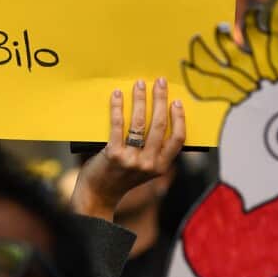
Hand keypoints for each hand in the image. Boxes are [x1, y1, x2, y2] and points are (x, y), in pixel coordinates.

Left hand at [73, 78, 185, 219]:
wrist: (98, 194)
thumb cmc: (121, 176)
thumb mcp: (145, 169)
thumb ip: (155, 151)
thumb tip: (159, 115)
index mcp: (161, 166)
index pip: (178, 138)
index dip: (179, 118)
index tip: (176, 101)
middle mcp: (148, 164)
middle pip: (159, 125)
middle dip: (160, 100)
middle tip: (160, 83)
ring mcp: (131, 159)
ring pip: (139, 123)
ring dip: (140, 99)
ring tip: (140, 85)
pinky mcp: (113, 155)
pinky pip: (117, 125)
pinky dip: (117, 107)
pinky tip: (117, 95)